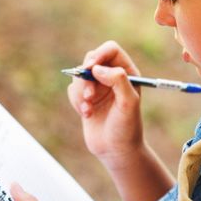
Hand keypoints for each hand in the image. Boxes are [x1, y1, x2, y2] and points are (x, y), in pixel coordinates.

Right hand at [66, 40, 144, 168]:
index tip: (91, 68)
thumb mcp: (128, 103)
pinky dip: (76, 101)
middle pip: (91, 58)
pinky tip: (86, 115)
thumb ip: (118, 80)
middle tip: (89, 95)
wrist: (116, 150)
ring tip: (88, 109)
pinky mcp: (85, 98)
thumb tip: (98, 68)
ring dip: (80, 92)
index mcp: (127, 72)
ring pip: (79, 75)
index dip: (99, 55)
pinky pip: (72, 90)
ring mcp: (98, 87)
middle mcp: (112, 76)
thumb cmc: (127, 127)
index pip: (110, 50)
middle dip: (86, 76)